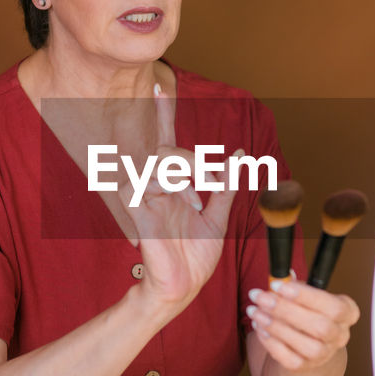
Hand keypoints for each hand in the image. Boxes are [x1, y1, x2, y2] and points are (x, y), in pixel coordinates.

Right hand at [126, 84, 240, 313]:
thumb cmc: (194, 257)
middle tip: (215, 180)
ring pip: (158, 161)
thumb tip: (238, 157)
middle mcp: (155, 187)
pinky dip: (170, 187)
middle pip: (167, 148)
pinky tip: (186, 205)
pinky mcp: (136, 210)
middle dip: (195, 159)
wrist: (183, 288)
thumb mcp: (218, 218)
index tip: (161, 88)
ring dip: (186, 175)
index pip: (166, 142)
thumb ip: (225, 187)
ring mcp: (143, 197)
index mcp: (172, 186)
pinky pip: (142, 183)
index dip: (163, 114)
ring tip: (198, 201)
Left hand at [246, 279, 359, 371]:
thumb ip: (294, 285)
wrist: (305, 343)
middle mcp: (340, 336)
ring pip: (304, 345)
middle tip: (260, 297)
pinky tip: (259, 326)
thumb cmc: (306, 311)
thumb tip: (281, 276)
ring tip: (254, 310)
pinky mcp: (304, 366)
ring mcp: (324, 354)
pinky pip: (287, 358)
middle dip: (286, 310)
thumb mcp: (305, 295)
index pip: (335, 307)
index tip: (278, 285)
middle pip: (320, 327)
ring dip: (274, 325)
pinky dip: (270, 341)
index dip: (306, 296)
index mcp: (347, 312)